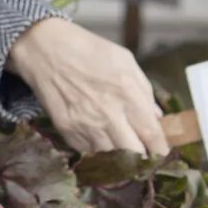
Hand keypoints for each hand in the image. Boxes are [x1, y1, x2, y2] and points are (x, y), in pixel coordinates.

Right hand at [7, 17, 171, 157]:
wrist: (43, 49)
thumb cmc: (87, 50)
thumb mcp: (124, 61)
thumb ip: (144, 90)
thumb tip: (156, 116)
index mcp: (127, 93)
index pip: (152, 134)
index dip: (162, 150)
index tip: (164, 154)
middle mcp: (107, 113)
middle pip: (134, 153)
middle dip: (144, 158)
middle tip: (147, 156)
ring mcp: (84, 124)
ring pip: (110, 157)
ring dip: (120, 157)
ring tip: (123, 150)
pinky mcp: (66, 129)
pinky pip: (88, 150)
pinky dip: (97, 150)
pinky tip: (100, 140)